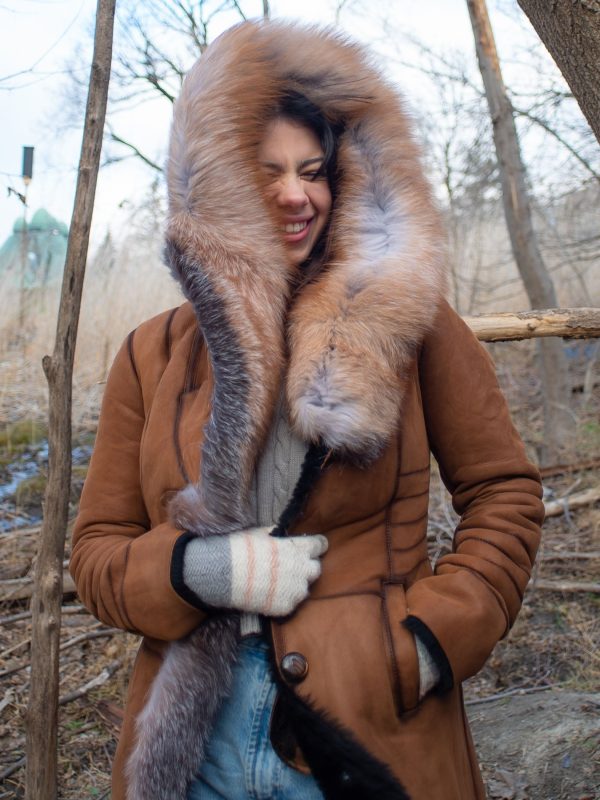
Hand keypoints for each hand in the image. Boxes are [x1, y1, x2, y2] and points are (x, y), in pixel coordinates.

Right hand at [182, 526, 327, 615]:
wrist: (224, 573)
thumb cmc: (241, 548)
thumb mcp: (261, 533)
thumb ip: (277, 535)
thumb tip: (281, 535)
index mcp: (297, 548)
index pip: (320, 545)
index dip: (317, 546)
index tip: (314, 547)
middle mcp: (302, 569)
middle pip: (316, 568)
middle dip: (306, 566)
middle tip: (292, 567)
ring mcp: (295, 590)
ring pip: (304, 588)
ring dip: (296, 585)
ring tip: (278, 583)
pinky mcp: (286, 607)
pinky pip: (291, 603)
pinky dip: (284, 599)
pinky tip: (270, 594)